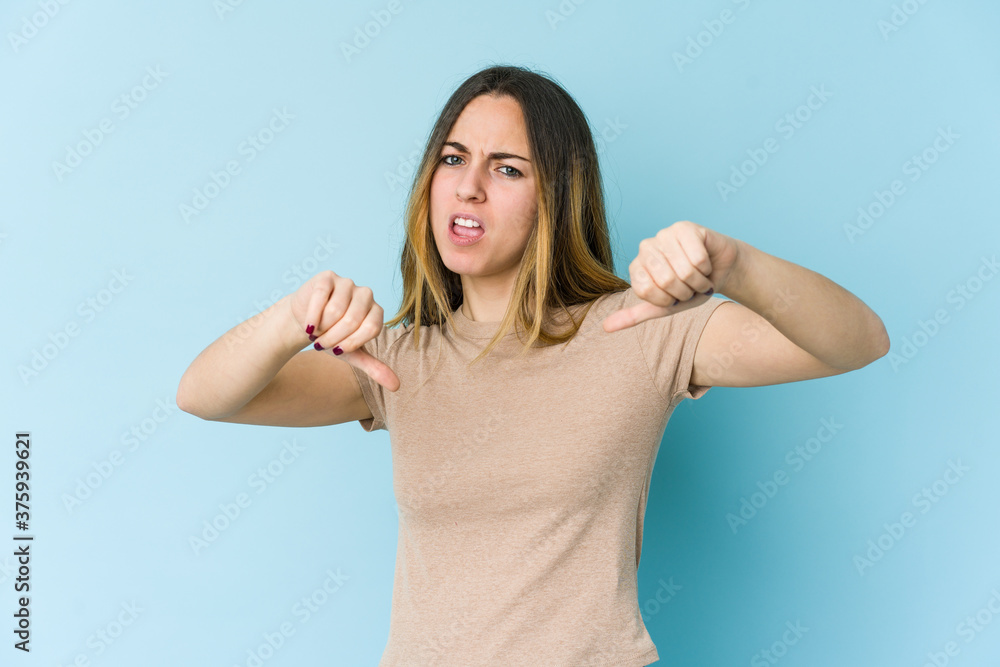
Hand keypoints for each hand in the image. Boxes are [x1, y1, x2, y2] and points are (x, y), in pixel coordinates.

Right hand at [289, 271, 399, 391]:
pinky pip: (321, 297)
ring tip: (316, 332)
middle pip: (353, 319)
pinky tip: (308, 325)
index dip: (352, 343)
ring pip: (336, 309)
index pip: (371, 328)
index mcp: (377, 311)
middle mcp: (366, 294)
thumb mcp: (353, 354)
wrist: (307, 322)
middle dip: (334, 337)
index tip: (337, 351)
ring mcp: (347, 283)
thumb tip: (397, 386)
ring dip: (322, 328)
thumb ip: (374, 367)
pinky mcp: (328, 277)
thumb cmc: (333, 337)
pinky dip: (312, 316)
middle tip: (322, 344)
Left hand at [603, 220, 741, 332]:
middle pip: (665, 280)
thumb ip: (634, 316)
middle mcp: (646, 248)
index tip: (674, 297)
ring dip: (699, 282)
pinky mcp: (685, 228)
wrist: (719, 271)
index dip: (667, 300)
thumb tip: (605, 327)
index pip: (646, 291)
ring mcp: (664, 235)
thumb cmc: (690, 288)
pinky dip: (707, 268)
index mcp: (636, 267)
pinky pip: (698, 259)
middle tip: (690, 287)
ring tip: (700, 277)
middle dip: (684, 292)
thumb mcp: (663, 307)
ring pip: (685, 271)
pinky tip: (706, 263)